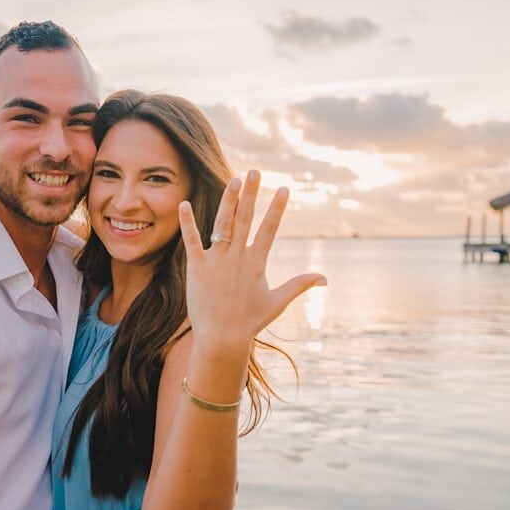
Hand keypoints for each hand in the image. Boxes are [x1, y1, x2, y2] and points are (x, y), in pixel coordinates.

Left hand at [178, 169, 326, 364]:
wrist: (222, 338)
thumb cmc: (250, 322)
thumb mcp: (277, 301)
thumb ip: (300, 285)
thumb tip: (325, 278)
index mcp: (257, 262)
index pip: (270, 229)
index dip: (277, 208)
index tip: (284, 189)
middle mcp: (238, 257)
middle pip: (246, 219)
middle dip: (251, 194)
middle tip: (254, 172)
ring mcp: (217, 261)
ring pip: (223, 224)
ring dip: (228, 201)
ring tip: (233, 181)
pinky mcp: (197, 268)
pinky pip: (192, 242)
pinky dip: (187, 223)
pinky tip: (183, 204)